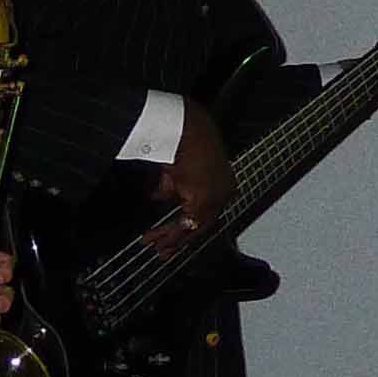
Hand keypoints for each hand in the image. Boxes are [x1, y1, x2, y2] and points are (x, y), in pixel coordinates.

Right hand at [148, 100, 234, 250]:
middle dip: (178, 239)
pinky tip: (155, 235)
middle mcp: (224, 192)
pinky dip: (170, 230)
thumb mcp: (175, 169)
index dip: (187, 228)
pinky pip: (187, 221)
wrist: (182, 125)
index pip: (206, 213)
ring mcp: (217, 195)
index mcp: (222, 184)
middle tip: (162, 251)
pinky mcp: (205, 196)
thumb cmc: (181, 139)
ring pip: (194, 226)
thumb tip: (157, 197)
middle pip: (201, 224)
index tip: (173, 239)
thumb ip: (170, 187)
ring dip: (170, 237)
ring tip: (153, 244)